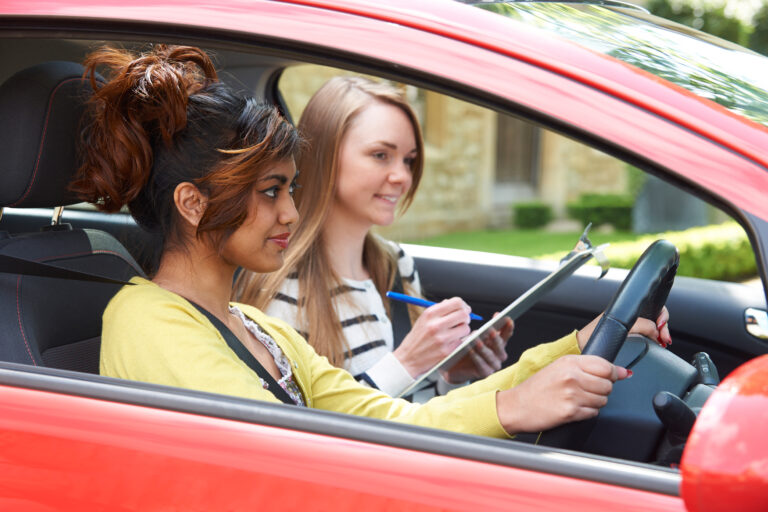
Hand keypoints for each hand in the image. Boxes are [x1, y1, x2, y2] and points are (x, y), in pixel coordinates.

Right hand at [393, 297, 473, 377]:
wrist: (408, 358)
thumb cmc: (417, 338)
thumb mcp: (423, 319)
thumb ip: (440, 310)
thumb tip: (458, 304)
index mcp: (430, 314)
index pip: (456, 302)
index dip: (463, 305)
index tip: (464, 309)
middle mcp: (436, 325)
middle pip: (463, 314)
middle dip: (466, 316)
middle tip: (463, 320)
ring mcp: (442, 339)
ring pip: (466, 328)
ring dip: (463, 330)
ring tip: (455, 332)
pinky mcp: (447, 351)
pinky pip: (462, 342)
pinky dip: (460, 341)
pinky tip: (451, 342)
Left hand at [440, 316, 512, 382]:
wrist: (454, 365)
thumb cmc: (466, 347)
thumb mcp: (475, 336)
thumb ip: (484, 329)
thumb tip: (492, 317)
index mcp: (498, 344)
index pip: (506, 335)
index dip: (508, 327)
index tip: (507, 318)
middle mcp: (499, 355)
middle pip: (501, 346)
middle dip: (496, 338)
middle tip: (491, 330)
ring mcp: (493, 365)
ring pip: (491, 356)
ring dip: (484, 348)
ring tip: (477, 340)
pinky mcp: (485, 373)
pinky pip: (482, 365)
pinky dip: (477, 358)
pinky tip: (471, 351)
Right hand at [495, 354, 628, 433]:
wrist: (516, 406)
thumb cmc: (536, 388)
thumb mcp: (558, 368)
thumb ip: (588, 367)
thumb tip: (621, 372)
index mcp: (569, 362)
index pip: (606, 366)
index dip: (612, 373)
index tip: (613, 376)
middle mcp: (572, 376)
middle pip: (608, 384)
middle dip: (602, 389)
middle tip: (586, 390)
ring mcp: (572, 394)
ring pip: (603, 400)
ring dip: (595, 402)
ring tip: (577, 399)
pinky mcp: (571, 411)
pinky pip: (593, 413)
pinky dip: (587, 413)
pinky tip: (573, 408)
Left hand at [576, 306, 671, 350]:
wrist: (585, 345)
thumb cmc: (597, 333)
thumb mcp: (624, 325)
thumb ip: (642, 325)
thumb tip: (656, 330)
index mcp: (627, 310)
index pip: (652, 307)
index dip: (661, 316)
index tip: (661, 326)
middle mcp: (630, 316)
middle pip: (656, 316)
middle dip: (664, 326)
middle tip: (665, 338)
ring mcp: (631, 325)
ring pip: (654, 326)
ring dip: (662, 333)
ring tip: (663, 341)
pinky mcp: (630, 335)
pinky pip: (648, 334)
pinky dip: (656, 338)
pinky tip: (658, 342)